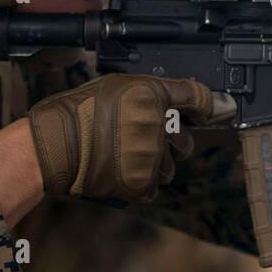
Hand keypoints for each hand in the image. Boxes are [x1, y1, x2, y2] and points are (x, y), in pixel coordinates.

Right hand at [28, 74, 214, 202]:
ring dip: (154, 164)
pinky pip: (153, 185)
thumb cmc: (80, 112)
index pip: (197, 97)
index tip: (216, 111)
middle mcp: (158, 124)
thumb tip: (186, 102)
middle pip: (186, 140)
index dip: (210, 105)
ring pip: (169, 166)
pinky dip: (140, 181)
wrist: (55, 145)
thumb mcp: (116, 85)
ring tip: (123, 155)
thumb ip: (154, 93)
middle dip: (171, 143)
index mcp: (152, 95)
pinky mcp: (142, 181)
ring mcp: (151, 155)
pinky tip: (119, 170)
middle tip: (140, 139)